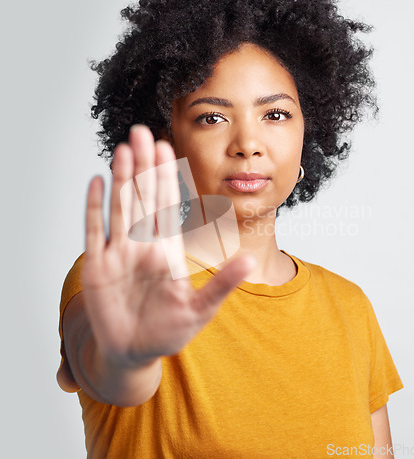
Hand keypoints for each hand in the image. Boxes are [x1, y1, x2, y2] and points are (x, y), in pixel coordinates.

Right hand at [81, 124, 254, 368]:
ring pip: (120, 206)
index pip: (168, 205)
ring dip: (121, 178)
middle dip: (143, 166)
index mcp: (168, 250)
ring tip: (123, 149)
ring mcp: (118, 252)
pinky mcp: (97, 266)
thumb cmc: (168, 332)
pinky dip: (94, 206)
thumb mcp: (200, 309)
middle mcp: (142, 244)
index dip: (167, 177)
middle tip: (142, 132)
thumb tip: (248, 259)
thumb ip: (222, 284)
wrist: (134, 352)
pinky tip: (97, 181)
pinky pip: (94, 230)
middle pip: (142, 197)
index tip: (168, 148)